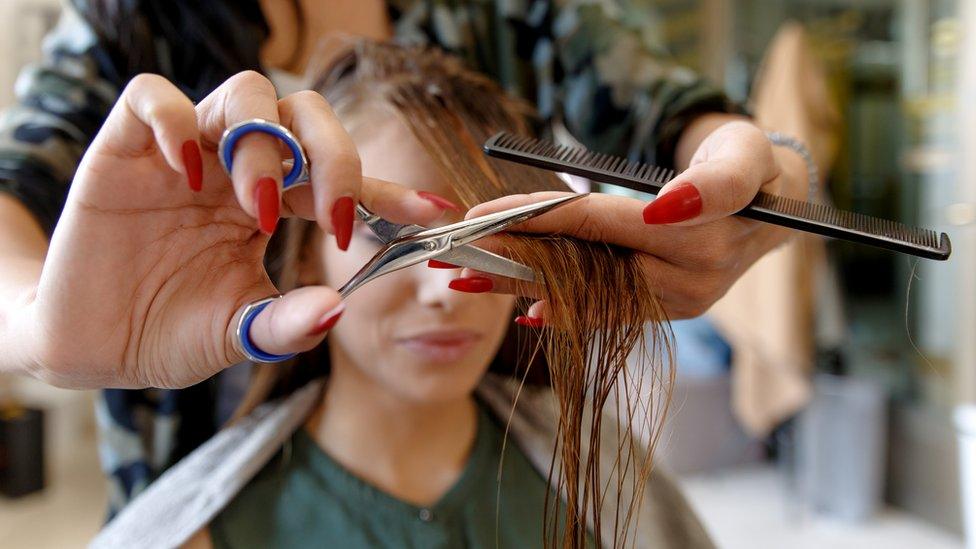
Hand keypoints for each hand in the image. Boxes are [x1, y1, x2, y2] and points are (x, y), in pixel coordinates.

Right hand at [10, 72, 450, 388]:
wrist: (95, 347)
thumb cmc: (171, 333)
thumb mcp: (238, 334)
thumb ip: (284, 324)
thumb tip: (338, 310)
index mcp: (273, 205)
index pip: (338, 180)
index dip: (386, 189)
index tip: (432, 211)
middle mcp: (236, 169)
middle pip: (301, 115)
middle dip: (333, 153)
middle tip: (335, 212)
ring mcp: (185, 154)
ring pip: (243, 93)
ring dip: (263, 144)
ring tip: (256, 206)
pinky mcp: (124, 148)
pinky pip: (152, 96)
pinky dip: (175, 121)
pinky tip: (186, 171)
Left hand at [458, 119, 807, 320]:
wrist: (777, 210)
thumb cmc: (753, 167)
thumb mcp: (747, 154)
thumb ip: (719, 179)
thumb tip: (664, 210)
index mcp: (702, 241)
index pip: (599, 224)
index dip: (539, 218)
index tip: (486, 216)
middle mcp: (686, 283)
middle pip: (580, 267)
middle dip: (514, 259)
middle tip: (456, 256)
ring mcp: (672, 302)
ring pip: (585, 293)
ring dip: (523, 288)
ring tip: (468, 282)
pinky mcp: (663, 308)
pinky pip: (605, 311)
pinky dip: (561, 308)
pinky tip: (522, 311)